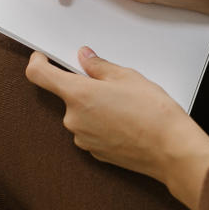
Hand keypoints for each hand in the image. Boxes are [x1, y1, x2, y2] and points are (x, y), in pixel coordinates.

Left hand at [25, 47, 208, 209]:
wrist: (170, 149)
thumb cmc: (153, 112)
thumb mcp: (127, 77)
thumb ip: (99, 66)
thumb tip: (84, 58)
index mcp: (78, 95)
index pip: (39, 75)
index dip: (38, 63)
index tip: (42, 57)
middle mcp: (73, 119)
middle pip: (67, 95)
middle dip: (84, 87)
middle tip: (111, 84)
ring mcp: (82, 138)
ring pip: (80, 114)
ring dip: (94, 107)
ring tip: (125, 105)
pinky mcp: (94, 152)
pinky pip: (90, 131)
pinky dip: (102, 123)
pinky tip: (125, 121)